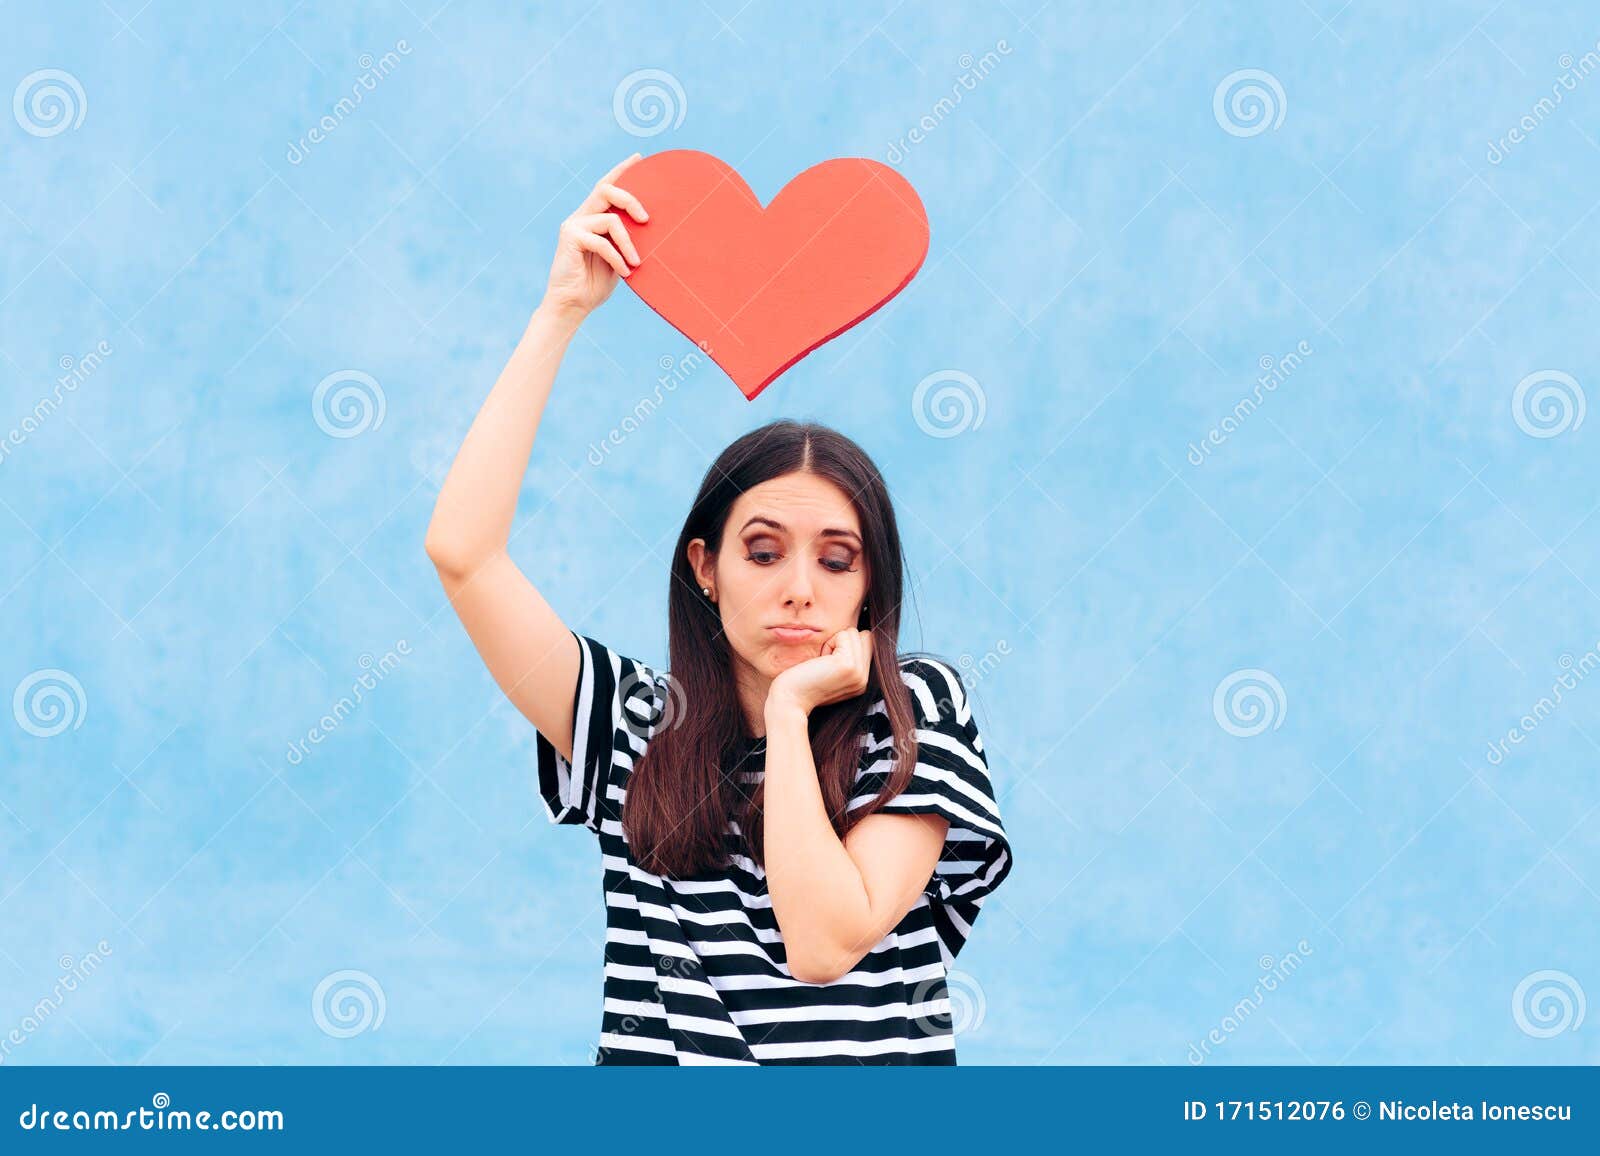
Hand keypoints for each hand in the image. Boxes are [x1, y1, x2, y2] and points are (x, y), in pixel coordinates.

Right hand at [540, 153, 648, 320]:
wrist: (572, 305)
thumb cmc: (596, 284)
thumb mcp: (619, 258)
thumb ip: (626, 240)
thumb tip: (649, 227)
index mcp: (592, 218)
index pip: (607, 186)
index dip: (621, 170)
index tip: (639, 158)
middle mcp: (581, 216)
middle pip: (606, 190)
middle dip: (631, 199)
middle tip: (646, 220)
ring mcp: (574, 225)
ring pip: (610, 219)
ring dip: (628, 242)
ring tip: (637, 262)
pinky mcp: (570, 238)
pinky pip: (602, 241)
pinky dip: (617, 257)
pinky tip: (625, 272)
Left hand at [766, 628, 873, 716]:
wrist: (790, 700)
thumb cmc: (802, 683)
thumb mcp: (830, 671)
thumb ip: (846, 657)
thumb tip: (855, 633)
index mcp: (860, 681)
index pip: (867, 644)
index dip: (845, 646)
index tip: (827, 664)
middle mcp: (863, 679)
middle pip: (865, 636)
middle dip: (842, 642)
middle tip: (824, 662)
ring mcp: (858, 673)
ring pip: (854, 633)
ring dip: (834, 642)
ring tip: (822, 662)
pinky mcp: (849, 665)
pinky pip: (844, 635)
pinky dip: (829, 642)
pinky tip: (820, 661)